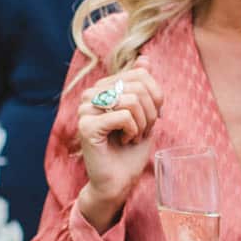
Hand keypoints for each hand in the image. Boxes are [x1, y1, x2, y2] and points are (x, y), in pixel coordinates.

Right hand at [75, 57, 163, 228]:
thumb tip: (144, 58)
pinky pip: (124, 116)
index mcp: (103, 87)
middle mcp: (91, 94)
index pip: (141, 74)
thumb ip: (142, 87)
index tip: (150, 119)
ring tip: (133, 136)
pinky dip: (133, 131)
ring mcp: (85, 109)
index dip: (155, 97)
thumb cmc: (130, 150)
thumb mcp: (144, 114)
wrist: (118, 181)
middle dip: (150, 112)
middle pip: (138, 85)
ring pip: (132, 100)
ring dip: (142, 123)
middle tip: (143, 130)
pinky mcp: (86, 126)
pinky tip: (124, 141)